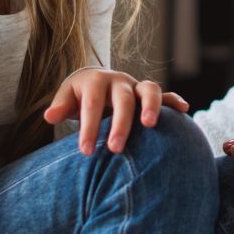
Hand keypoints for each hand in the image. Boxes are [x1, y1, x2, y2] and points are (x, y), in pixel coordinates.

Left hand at [43, 68, 189, 154]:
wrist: (97, 82)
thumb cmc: (80, 96)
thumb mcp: (68, 97)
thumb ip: (61, 107)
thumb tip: (49, 116)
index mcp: (96, 81)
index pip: (92, 104)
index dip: (89, 127)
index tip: (85, 151)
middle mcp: (119, 81)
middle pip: (123, 99)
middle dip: (120, 124)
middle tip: (114, 149)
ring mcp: (137, 87)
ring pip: (149, 90)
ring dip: (151, 106)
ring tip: (150, 126)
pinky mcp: (150, 95)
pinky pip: (167, 95)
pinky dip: (175, 101)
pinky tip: (184, 110)